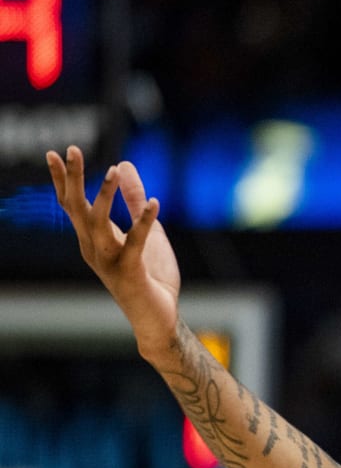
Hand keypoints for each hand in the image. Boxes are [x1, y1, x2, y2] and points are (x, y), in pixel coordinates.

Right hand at [45, 146, 181, 359]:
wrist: (158, 318)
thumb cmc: (150, 275)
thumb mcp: (146, 232)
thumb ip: (134, 201)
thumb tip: (124, 166)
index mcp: (93, 239)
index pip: (72, 205)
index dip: (63, 179)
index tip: (55, 153)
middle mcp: (93, 249)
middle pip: (77, 209)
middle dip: (74, 179)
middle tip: (71, 149)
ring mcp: (109, 262)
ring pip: (98, 224)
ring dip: (104, 196)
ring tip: (113, 170)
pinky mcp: (130, 272)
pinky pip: (136, 243)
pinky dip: (145, 222)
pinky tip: (155, 203)